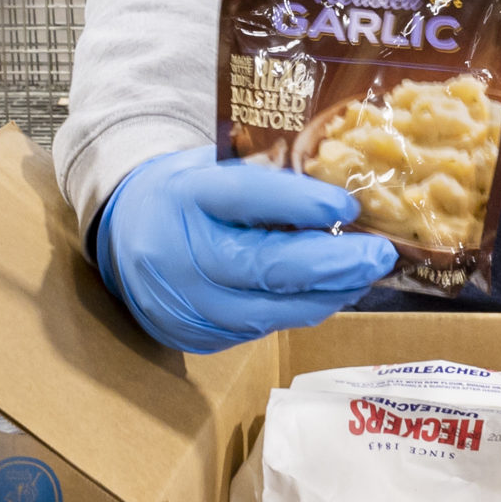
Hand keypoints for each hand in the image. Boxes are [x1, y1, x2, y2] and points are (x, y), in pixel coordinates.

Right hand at [95, 147, 396, 353]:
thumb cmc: (185, 192)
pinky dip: (300, 310)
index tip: (346, 206)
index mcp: (186, 195)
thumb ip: (267, 175)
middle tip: (378, 255)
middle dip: (331, 264)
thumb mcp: (214, 165)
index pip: (245, 197)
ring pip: (269, 310)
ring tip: (366, 275)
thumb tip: (339, 190)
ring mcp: (185, 303)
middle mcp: (180, 254)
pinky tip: (330, 293)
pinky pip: (259, 329)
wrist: (122, 237)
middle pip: (263, 266)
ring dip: (327, 294)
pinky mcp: (195, 337)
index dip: (299, 205)